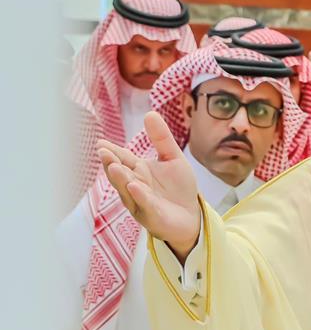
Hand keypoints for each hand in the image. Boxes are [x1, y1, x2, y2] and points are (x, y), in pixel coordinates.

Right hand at [98, 113, 201, 261]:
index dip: (112, 151)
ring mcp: (141, 202)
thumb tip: (150, 113)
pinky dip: (140, 196)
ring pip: (127, 190)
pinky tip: (136, 186)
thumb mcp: (173, 159)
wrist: (191, 216)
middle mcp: (134, 186)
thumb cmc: (178, 188)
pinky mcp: (153, 216)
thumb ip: (162, 139)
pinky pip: (145, 205)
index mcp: (138, 171)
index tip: (101, 142)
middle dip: (111, 163)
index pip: (122, 159)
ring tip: (114, 166)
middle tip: (103, 152)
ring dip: (120, 179)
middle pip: (120, 174)